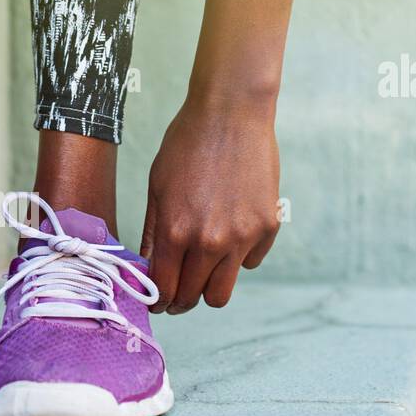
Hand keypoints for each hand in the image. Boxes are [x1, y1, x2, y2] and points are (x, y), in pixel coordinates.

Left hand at [140, 95, 280, 311]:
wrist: (231, 112)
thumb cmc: (187, 145)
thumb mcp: (157, 188)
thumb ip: (153, 235)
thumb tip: (147, 272)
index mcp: (177, 232)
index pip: (165, 289)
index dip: (158, 301)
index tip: (157, 302)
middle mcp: (211, 241)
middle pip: (194, 298)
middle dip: (182, 299)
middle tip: (178, 291)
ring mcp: (243, 236)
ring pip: (223, 292)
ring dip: (210, 287)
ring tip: (203, 270)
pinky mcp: (268, 227)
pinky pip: (250, 262)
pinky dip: (239, 256)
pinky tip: (231, 230)